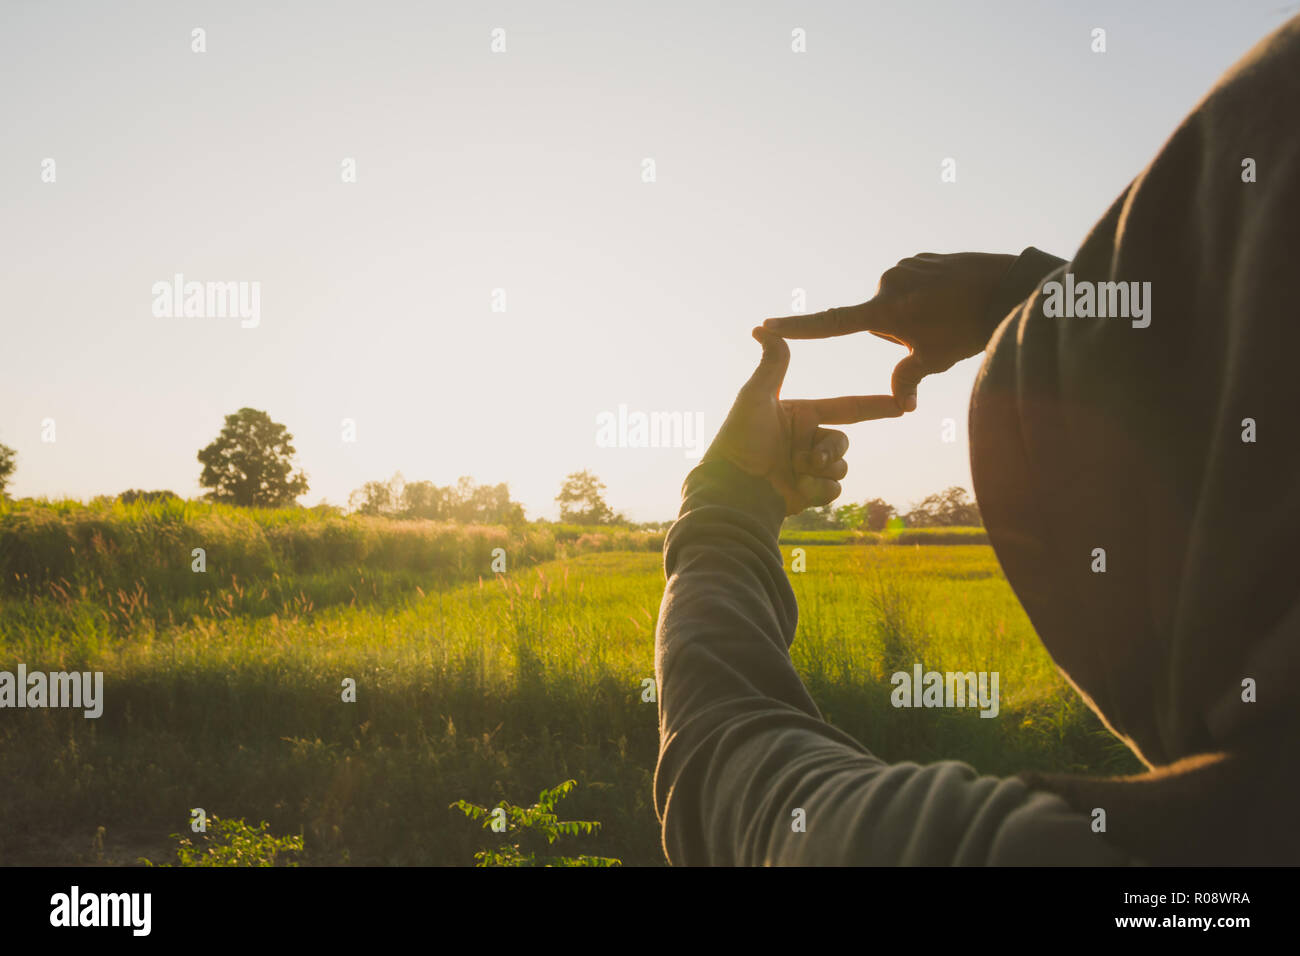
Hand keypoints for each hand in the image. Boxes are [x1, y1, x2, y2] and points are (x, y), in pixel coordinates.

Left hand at [702, 327, 901, 515]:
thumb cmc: (740, 441)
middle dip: (831, 450)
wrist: (732, 490)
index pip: (845, 408)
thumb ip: (772, 364)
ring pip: (841, 466)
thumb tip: (763, 327)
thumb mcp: (755, 397)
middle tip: (809, 458)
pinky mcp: (808, 493)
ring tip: (796, 472)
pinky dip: (817, 490)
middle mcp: (806, 440)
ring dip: (822, 470)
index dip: (874, 406)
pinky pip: (834, 490)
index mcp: (800, 416)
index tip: (902, 404)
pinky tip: (795, 490)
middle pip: (844, 441)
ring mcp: (808, 468)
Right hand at [761, 252, 1017, 410]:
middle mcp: (888, 283)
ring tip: (949, 315)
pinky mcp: (920, 258)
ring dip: (914, 313)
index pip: (832, 323)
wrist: (1008, 286)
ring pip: (896, 303)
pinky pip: (913, 284)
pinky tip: (954, 299)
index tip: (766, 325)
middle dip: (898, 331)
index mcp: (885, 310)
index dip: (798, 328)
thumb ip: (908, 379)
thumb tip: (901, 405)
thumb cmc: (970, 328)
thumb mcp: (937, 359)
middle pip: (878, 319)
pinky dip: (927, 296)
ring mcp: (905, 266)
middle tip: (935, 333)